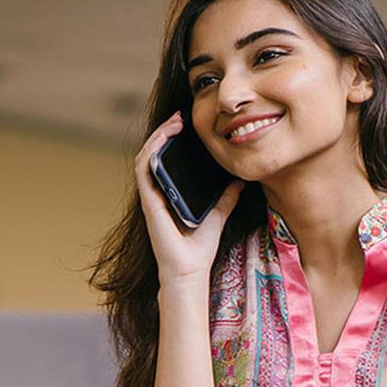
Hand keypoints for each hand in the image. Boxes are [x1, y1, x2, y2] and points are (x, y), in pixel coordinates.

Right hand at [134, 111, 246, 284]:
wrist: (190, 269)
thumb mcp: (219, 213)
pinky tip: (164, 138)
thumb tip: (242, 178)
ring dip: (158, 135)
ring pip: (147, 156)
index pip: (168, 159)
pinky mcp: (148, 200)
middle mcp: (158, 191)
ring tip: (174, 121)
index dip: (174, 139)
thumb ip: (227, 196)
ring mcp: (151, 195)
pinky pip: (144, 169)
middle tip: (182, 116)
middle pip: (156, 153)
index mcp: (172, 192)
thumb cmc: (200, 247)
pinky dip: (151, 150)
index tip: (189, 123)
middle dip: (166, 131)